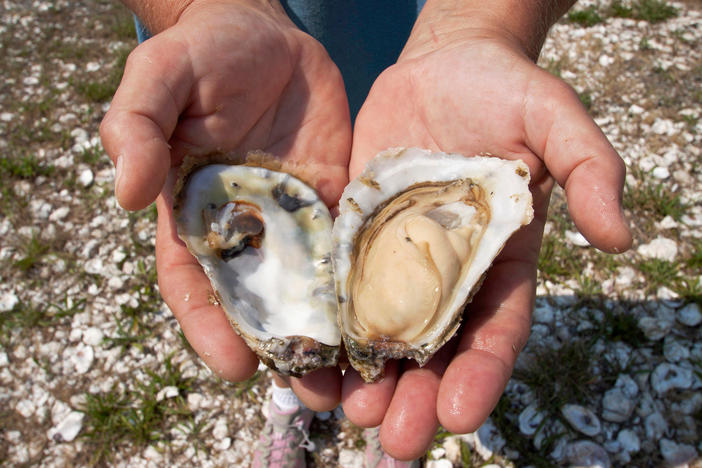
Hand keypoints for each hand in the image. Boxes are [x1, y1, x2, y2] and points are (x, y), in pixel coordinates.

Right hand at [100, 0, 350, 408]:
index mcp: (193, 212)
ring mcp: (295, 217)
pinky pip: (353, 244)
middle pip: (262, 302)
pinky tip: (391, 312)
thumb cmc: (203, 53)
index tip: (237, 365)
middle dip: (284, 349)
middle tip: (313, 393)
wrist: (263, 32)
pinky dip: (367, 281)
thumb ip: (137, 127)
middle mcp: (246, 228)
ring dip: (332, 333)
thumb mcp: (160, 78)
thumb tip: (125, 190)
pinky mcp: (338, 198)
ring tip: (358, 376)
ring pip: (313, 286)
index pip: (196, 282)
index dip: (211, 326)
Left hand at [341, 7, 631, 459]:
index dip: (481, 373)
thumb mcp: (556, 120)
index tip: (462, 416)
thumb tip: (622, 237)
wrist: (445, 65)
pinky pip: (340, 283)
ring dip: (366, 374)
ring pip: (382, 327)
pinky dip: (327, 322)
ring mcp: (397, 254)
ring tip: (345, 410)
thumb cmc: (506, 91)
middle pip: (435, 346)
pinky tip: (309, 354)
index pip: (496, 328)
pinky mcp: (355, 232)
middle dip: (417, 394)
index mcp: (501, 258)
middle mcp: (448, 269)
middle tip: (395, 439)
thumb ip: (589, 170)